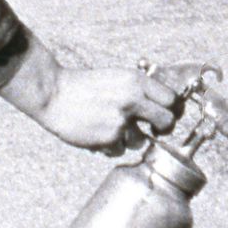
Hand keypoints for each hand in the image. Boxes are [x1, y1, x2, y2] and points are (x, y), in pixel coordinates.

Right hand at [0, 29, 176, 150]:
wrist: (55, 94)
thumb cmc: (86, 86)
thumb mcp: (118, 77)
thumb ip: (140, 89)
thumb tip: (163, 105)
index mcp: (136, 81)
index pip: (172, 99)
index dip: (173, 110)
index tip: (167, 115)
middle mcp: (132, 100)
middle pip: (167, 122)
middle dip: (163, 129)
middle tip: (154, 129)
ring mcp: (121, 120)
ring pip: (140, 141)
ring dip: (128, 139)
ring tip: (110, 127)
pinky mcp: (108, 138)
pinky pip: (119, 150)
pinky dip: (110, 146)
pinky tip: (97, 133)